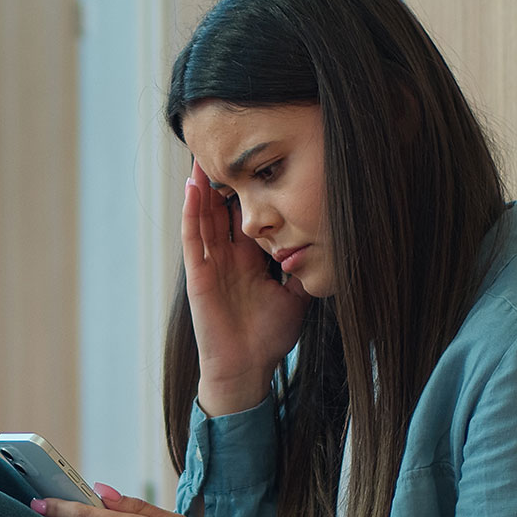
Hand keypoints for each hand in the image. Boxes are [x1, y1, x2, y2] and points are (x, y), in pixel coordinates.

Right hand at [183, 162, 310, 413]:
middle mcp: (228, 258)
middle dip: (223, 182)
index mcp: (249, 261)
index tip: (256, 162)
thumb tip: (325, 246)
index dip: (248, 192)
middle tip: (225, 146)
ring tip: (203, 155)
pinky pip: (193, 238)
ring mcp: (210, 265)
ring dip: (202, 188)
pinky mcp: (198, 276)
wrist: (247, 369)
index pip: (247, 218)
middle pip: (221, 211)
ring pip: (204, 217)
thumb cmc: (268, 338)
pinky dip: (191, 212)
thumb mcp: (295, 297)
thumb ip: (303, 271)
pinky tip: (192, 188)